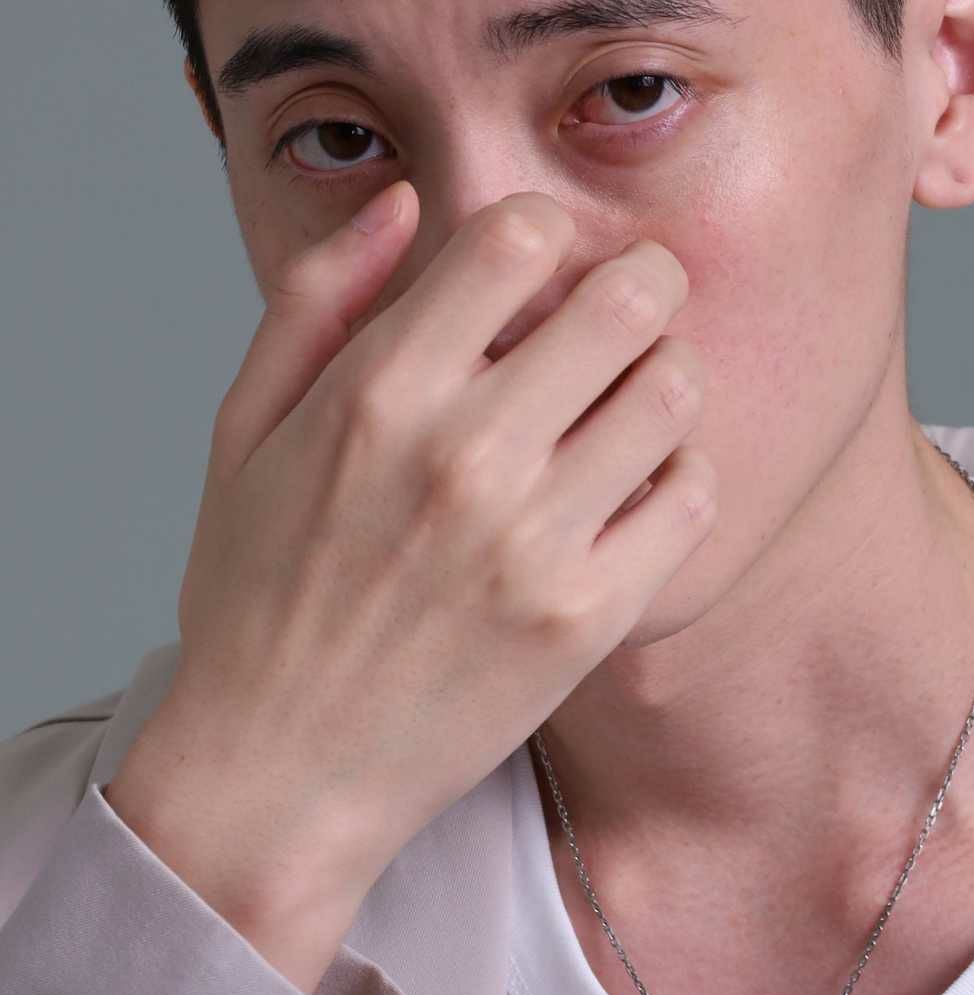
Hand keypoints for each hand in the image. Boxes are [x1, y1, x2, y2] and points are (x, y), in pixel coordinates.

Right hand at [114, 179, 713, 933]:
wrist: (282, 772)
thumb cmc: (257, 603)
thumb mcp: (245, 434)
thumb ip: (321, 303)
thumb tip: (408, 207)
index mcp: (379, 393)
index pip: (520, 237)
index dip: (549, 237)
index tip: (546, 273)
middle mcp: (466, 457)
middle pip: (625, 302)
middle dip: (638, 290)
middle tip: (628, 319)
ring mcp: (535, 543)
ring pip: (673, 395)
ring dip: (663, 383)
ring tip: (629, 412)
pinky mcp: (587, 619)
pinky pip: (691, 501)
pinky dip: (680, 481)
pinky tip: (637, 495)